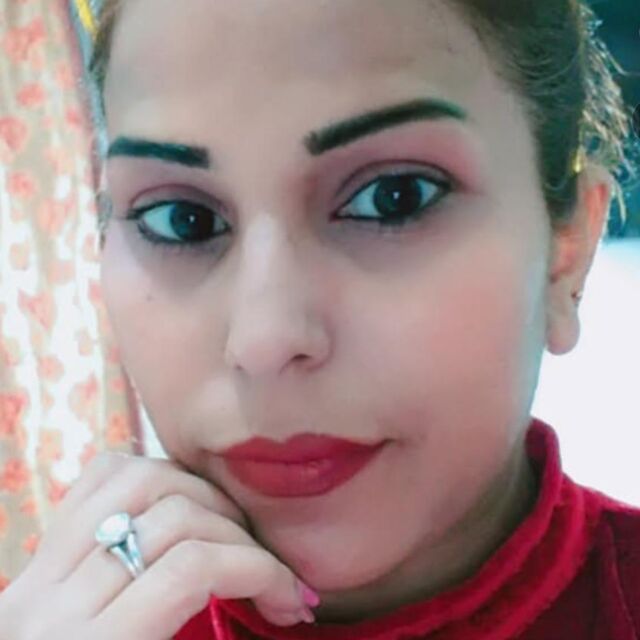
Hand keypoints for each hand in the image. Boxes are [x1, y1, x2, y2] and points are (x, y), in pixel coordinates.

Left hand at [0, 453, 316, 639]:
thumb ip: (205, 635)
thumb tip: (288, 601)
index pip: (189, 570)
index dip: (258, 570)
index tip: (292, 595)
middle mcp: (55, 598)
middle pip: (172, 517)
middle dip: (241, 536)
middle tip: (270, 570)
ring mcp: (41, 566)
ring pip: (139, 478)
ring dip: (202, 494)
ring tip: (228, 529)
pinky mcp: (41, 548)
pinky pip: (100, 477)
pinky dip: (151, 472)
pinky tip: (178, 498)